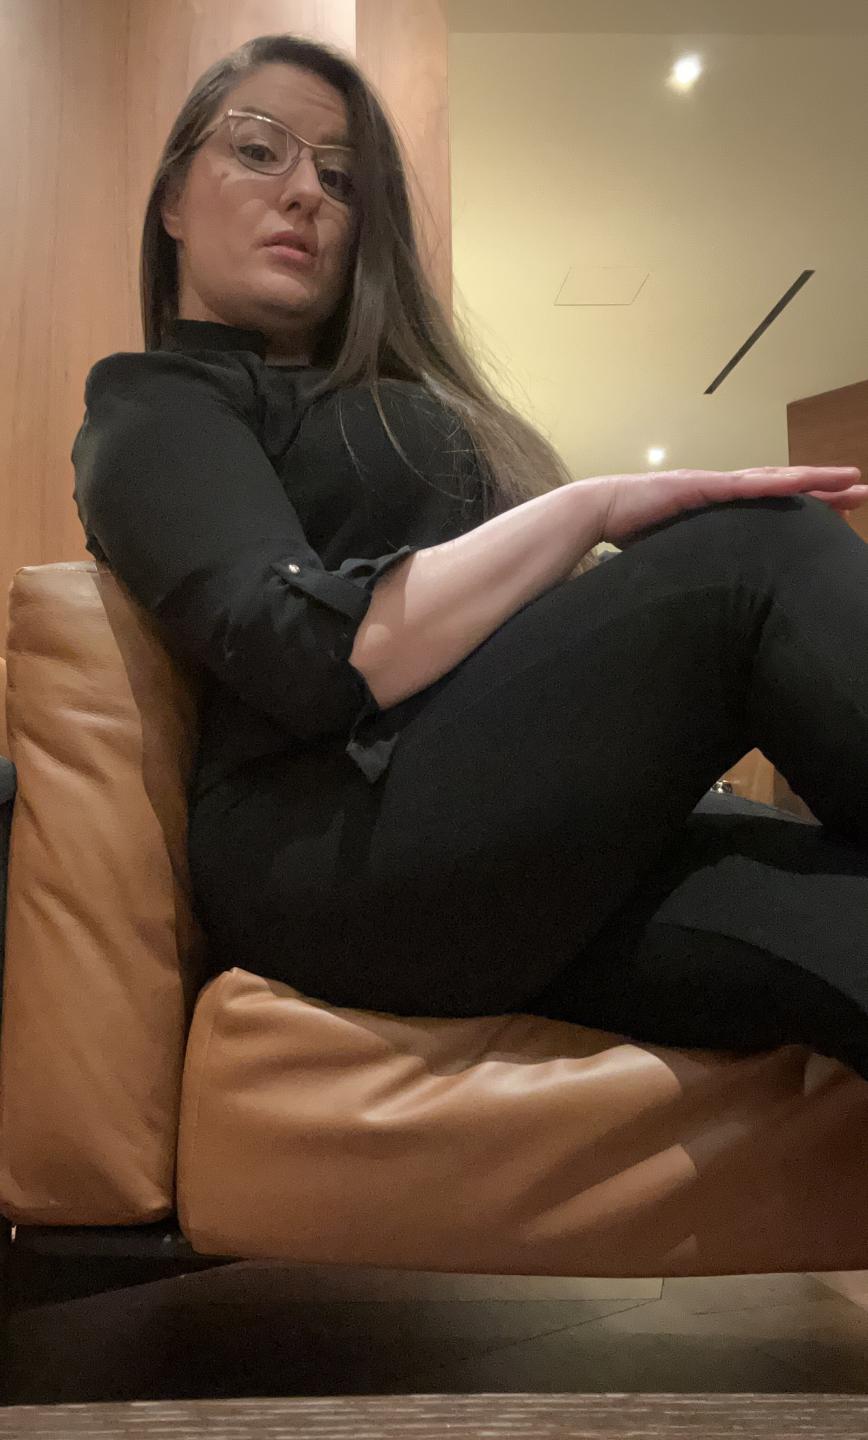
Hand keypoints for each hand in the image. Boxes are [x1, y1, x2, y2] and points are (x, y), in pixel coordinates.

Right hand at [594, 466, 866, 547]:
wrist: (598, 511)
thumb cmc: (631, 535)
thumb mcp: (677, 556)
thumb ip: (698, 567)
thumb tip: (713, 599)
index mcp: (721, 509)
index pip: (772, 505)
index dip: (806, 505)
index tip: (839, 512)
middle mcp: (724, 490)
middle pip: (784, 487)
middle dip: (824, 489)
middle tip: (860, 491)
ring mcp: (715, 484)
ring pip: (775, 480)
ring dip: (814, 479)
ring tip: (850, 480)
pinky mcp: (702, 486)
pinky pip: (746, 485)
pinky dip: (776, 483)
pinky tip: (803, 482)